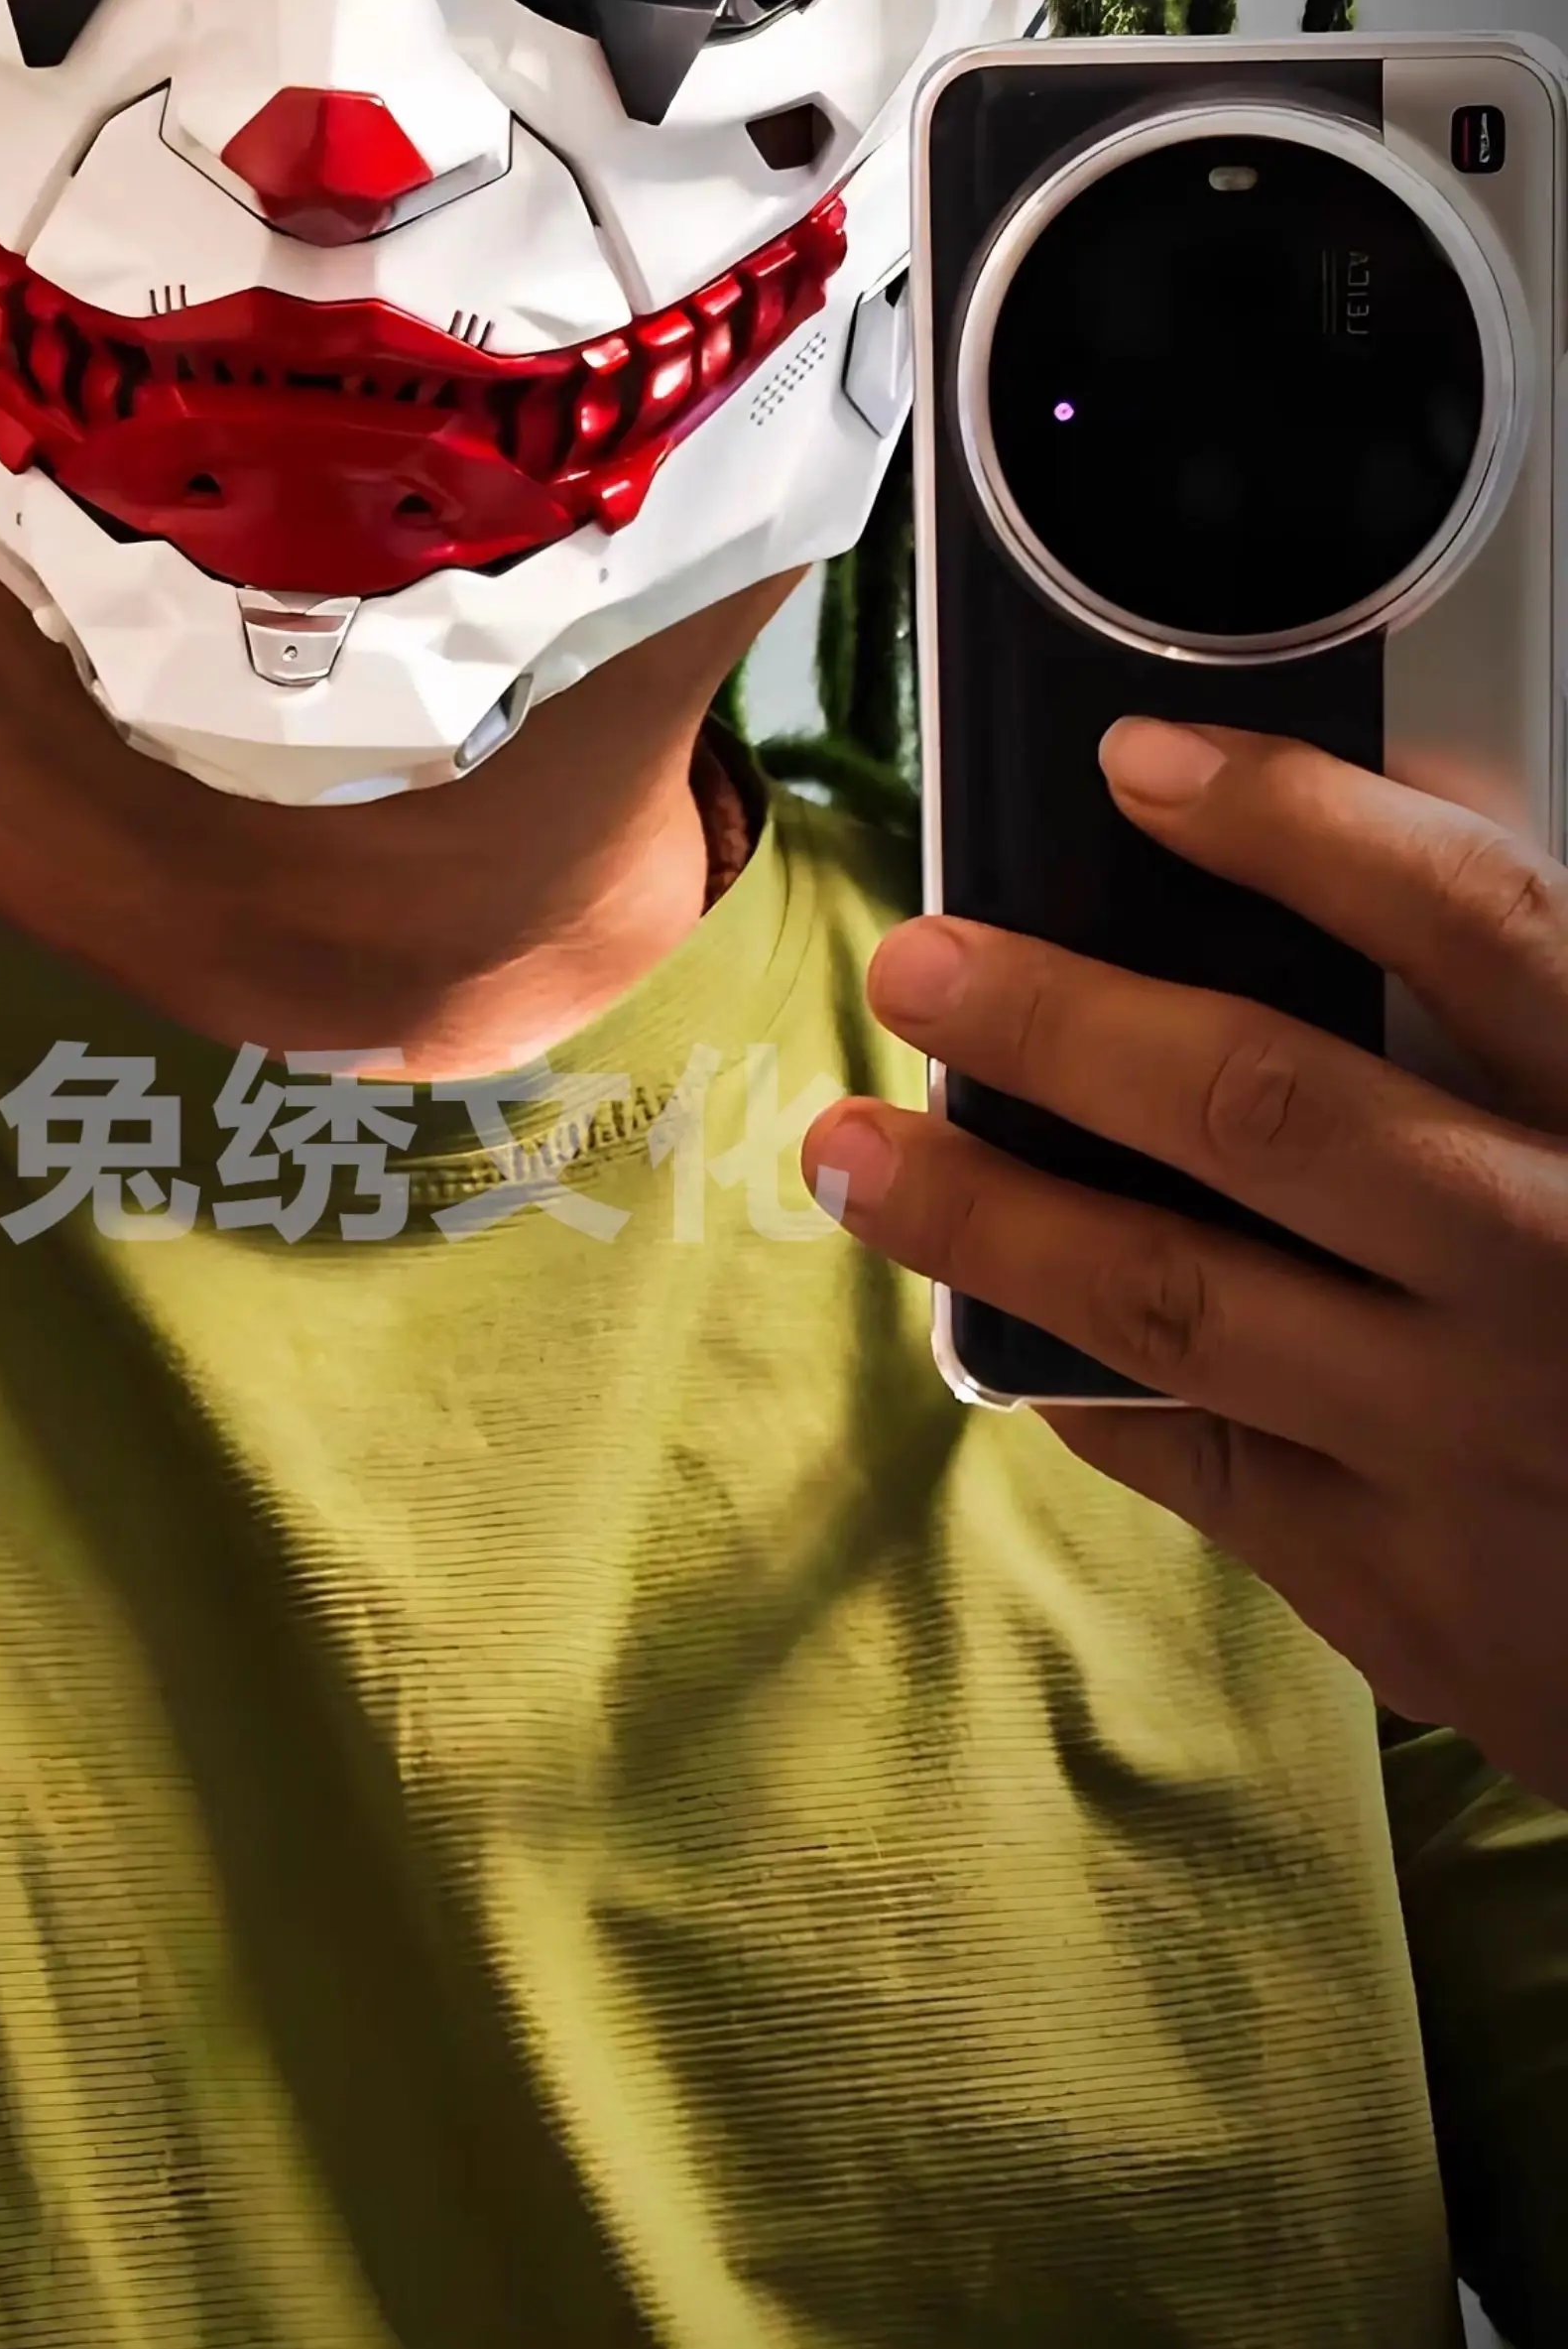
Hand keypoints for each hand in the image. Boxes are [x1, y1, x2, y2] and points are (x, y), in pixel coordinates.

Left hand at [801, 719, 1567, 1807]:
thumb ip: (1506, 1028)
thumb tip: (1269, 879)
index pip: (1477, 924)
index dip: (1300, 827)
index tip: (1135, 761)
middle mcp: (1556, 1271)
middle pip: (1269, 1107)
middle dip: (1062, 1025)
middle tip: (915, 965)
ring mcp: (1475, 1440)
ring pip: (1176, 1298)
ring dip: (987, 1214)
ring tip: (851, 1148)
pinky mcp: (1404, 1588)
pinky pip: (1190, 1451)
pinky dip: (1070, 1367)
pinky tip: (984, 1305)